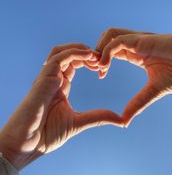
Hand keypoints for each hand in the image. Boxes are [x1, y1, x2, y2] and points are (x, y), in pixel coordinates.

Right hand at [0, 43, 122, 169]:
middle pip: (68, 54)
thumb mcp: (79, 122)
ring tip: (95, 54)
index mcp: (61, 86)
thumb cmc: (47, 135)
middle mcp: (54, 79)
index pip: (74, 64)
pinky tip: (88, 55)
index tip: (103, 66)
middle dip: (86, 53)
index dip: (89, 61)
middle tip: (102, 59)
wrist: (28, 145)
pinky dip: (74, 52)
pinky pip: (58, 58)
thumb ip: (98, 117)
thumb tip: (121, 120)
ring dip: (79, 49)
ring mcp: (47, 78)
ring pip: (61, 51)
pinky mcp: (44, 79)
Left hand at [96, 28, 171, 125]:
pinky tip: (104, 67)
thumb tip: (124, 121)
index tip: (100, 75)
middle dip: (96, 52)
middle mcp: (135, 44)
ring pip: (109, 35)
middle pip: (107, 39)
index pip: (112, 50)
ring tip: (99, 67)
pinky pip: (117, 41)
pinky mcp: (143, 39)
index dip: (103, 61)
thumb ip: (138, 103)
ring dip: (99, 49)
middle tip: (94, 69)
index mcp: (137, 53)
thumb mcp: (155, 90)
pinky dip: (106, 52)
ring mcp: (138, 40)